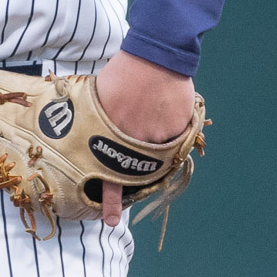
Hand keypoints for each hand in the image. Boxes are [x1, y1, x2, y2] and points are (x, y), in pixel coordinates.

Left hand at [92, 51, 197, 226]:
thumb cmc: (123, 71)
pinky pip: (174, 139)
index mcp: (109, 137)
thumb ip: (102, 122)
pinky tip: (163, 109)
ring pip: (156, 155)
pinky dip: (169, 128)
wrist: (155, 56)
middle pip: (136, 173)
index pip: (110, 177)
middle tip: (124, 195)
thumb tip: (97, 135)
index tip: (110, 220)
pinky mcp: (179, 133)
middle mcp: (134, 145)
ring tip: (148, 122)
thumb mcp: (100, 98)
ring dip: (152, 141)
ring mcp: (159, 141)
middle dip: (133, 179)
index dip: (111, 200)